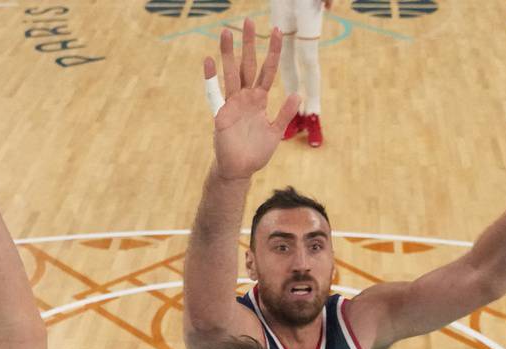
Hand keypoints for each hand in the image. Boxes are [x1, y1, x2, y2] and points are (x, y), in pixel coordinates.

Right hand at [205, 19, 300, 180]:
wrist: (240, 170)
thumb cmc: (257, 152)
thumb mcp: (275, 132)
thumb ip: (284, 113)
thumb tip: (297, 93)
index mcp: (259, 99)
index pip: (267, 70)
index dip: (273, 51)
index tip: (277, 31)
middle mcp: (245, 97)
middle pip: (247, 64)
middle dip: (249, 43)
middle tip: (249, 21)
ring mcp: (232, 103)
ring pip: (231, 73)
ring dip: (228, 53)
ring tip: (226, 32)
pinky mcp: (221, 114)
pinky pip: (215, 93)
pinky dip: (211, 78)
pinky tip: (209, 61)